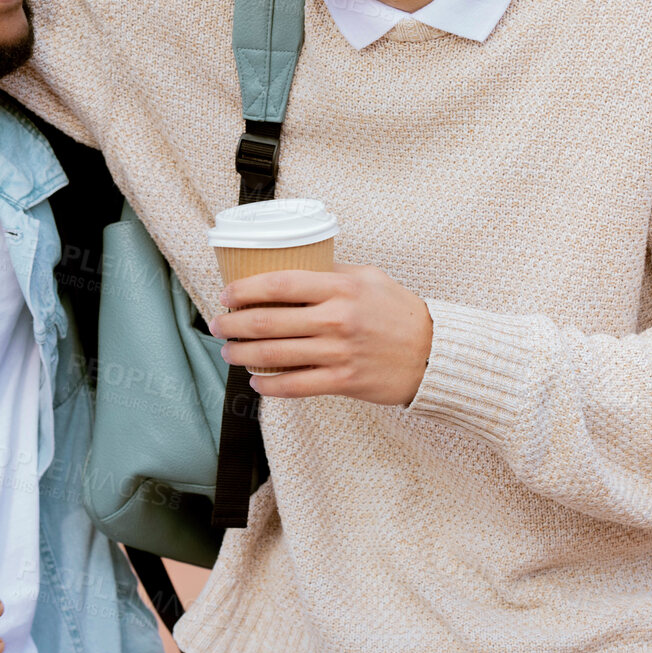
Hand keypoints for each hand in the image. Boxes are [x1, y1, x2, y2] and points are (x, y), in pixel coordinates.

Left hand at [210, 263, 434, 405]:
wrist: (434, 353)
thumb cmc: (398, 311)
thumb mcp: (368, 278)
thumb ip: (331, 272)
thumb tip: (289, 267)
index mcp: (340, 287)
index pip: (279, 284)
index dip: (244, 290)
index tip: (226, 295)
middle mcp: (337, 318)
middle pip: (268, 322)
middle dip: (233, 325)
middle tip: (217, 326)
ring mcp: (339, 352)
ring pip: (275, 355)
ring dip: (243, 354)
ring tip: (229, 351)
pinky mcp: (344, 382)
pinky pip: (295, 386)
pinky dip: (269, 385)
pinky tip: (256, 380)